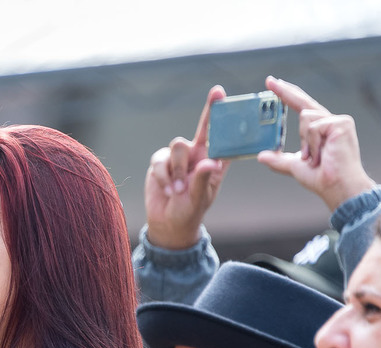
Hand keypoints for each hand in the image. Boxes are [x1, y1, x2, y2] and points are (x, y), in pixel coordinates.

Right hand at [144, 85, 228, 249]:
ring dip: (177, 170)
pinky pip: (160, 160)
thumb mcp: (200, 198)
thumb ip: (203, 180)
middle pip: (197, 132)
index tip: (219, 92)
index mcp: (214, 159)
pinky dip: (163, 177)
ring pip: (177, 146)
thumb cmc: (190, 210)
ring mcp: (178, 158)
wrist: (167, 222)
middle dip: (201, 126)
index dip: (219, 111)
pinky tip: (167, 189)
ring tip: (178, 190)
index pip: (220, 133)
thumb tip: (207, 163)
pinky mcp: (160, 163)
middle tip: (207, 117)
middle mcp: (197, 154)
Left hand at [257, 75, 375, 211]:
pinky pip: (314, 126)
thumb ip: (279, 160)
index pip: (301, 107)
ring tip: (313, 157)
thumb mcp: (294, 166)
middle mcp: (330, 121)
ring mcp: (337, 121)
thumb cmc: (321, 178)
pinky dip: (312, 143)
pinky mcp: (341, 123)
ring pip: (305, 117)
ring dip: (304, 141)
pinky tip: (319, 154)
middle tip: (270, 80)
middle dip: (285, 92)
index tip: (274, 84)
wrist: (337, 186)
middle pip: (303, 103)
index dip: (288, 94)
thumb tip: (261, 156)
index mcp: (320, 129)